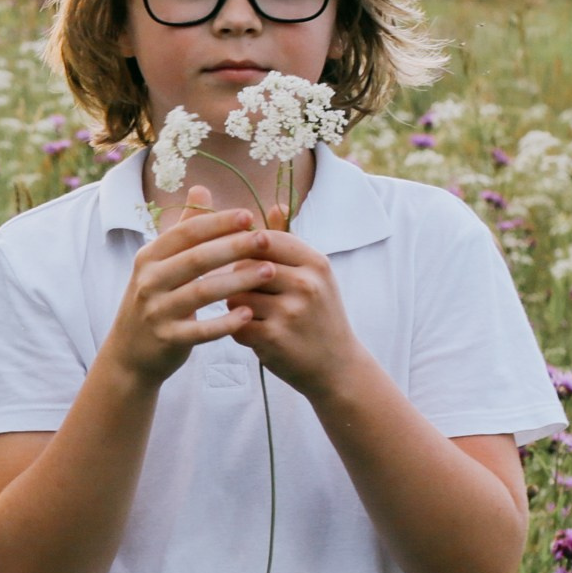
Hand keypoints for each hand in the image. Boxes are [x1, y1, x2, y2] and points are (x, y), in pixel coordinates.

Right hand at [100, 192, 274, 385]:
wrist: (129, 353)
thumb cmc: (155, 301)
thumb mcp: (161, 263)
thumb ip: (184, 228)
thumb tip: (201, 188)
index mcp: (150, 257)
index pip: (187, 233)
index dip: (218, 222)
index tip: (250, 216)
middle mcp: (149, 281)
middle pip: (197, 259)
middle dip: (234, 246)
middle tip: (266, 239)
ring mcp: (156, 311)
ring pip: (202, 292)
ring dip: (238, 280)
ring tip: (269, 272)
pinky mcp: (166, 339)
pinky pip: (200, 330)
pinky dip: (225, 323)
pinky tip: (249, 314)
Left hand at [218, 214, 369, 399]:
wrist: (337, 367)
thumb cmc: (320, 316)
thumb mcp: (314, 276)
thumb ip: (289, 242)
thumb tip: (273, 205)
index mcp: (315, 262)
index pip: (263, 238)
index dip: (242, 247)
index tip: (235, 257)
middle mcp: (306, 283)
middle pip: (243, 265)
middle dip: (236, 278)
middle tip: (243, 290)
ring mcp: (290, 312)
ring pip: (235, 295)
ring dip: (234, 305)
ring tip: (249, 313)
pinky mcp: (274, 338)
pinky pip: (236, 324)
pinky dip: (237, 329)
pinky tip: (250, 332)